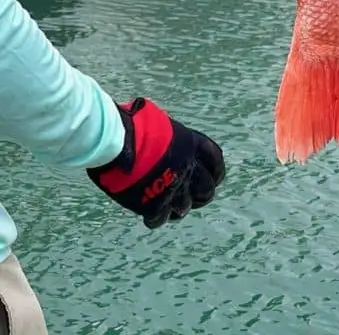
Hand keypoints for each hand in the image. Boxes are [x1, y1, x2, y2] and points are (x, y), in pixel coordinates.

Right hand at [87, 98, 224, 228]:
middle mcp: (187, 168)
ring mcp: (173, 189)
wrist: (118, 141)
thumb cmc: (134, 124)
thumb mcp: (161, 122)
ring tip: (166, 205)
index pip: (216, 161)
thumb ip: (170, 136)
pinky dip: (155, 218)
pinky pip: (160, 219)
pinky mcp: (154, 205)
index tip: (214, 177)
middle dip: (201, 195)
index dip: (216, 171)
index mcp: (191, 145)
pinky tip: (149, 214)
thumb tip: (164, 137)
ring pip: (184, 207)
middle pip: (206, 189)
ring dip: (177, 207)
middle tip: (192, 197)